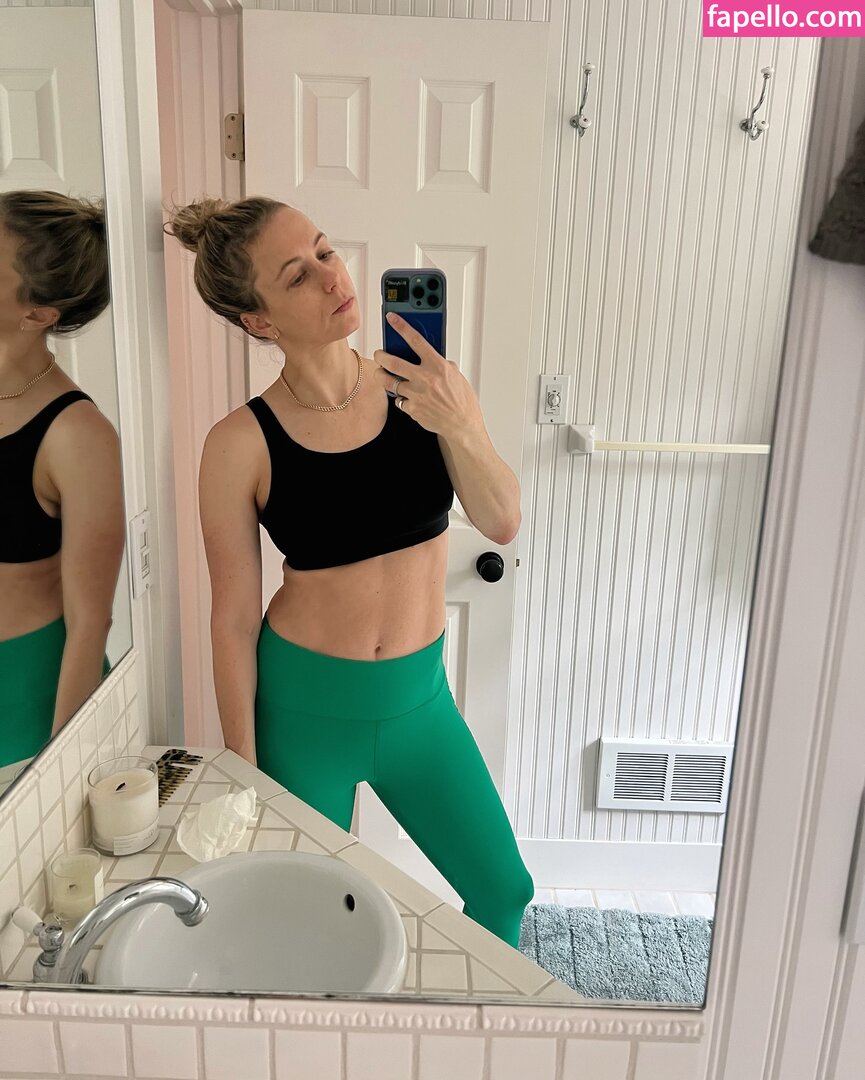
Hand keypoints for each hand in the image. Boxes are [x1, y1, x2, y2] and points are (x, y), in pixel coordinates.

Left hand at [373, 312, 483, 441]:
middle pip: (393, 362)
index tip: (392, 318)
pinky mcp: (412, 409)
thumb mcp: (455, 375)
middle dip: (381, 356)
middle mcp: (425, 379)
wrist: (462, 425)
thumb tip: (430, 357)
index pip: (416, 340)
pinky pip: (399, 401)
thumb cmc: (462, 400)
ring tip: (381, 373)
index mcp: (438, 366)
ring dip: (382, 376)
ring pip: (389, 382)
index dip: (402, 327)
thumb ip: (441, 364)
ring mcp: (417, 395)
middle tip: (379, 354)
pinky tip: (405, 397)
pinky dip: (400, 398)